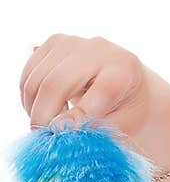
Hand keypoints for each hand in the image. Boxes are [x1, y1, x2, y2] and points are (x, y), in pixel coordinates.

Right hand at [20, 34, 150, 135]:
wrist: (129, 86)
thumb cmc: (128, 112)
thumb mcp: (123, 127)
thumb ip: (96, 130)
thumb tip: (59, 127)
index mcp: (125, 69)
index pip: (100, 90)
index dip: (78, 118)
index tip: (63, 137)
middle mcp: (99, 49)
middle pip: (56, 83)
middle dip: (44, 117)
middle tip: (46, 139)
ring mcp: (74, 42)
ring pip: (35, 81)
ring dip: (33, 110)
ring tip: (50, 125)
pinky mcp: (53, 43)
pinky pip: (27, 76)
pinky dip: (29, 99)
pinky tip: (48, 109)